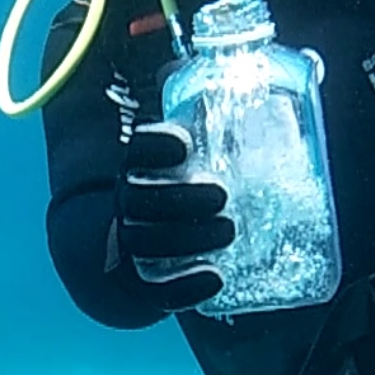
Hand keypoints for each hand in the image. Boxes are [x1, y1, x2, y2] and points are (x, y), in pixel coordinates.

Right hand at [117, 123, 233, 313]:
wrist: (149, 248)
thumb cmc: (186, 190)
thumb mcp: (196, 155)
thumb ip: (211, 123)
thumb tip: (246, 84)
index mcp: (139, 169)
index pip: (136, 151)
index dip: (155, 146)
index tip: (183, 145)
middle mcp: (128, 206)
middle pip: (138, 201)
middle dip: (180, 198)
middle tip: (222, 196)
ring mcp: (133, 246)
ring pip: (146, 243)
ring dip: (188, 238)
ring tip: (228, 230)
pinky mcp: (145, 284)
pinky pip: (156, 290)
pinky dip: (185, 287)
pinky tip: (215, 278)